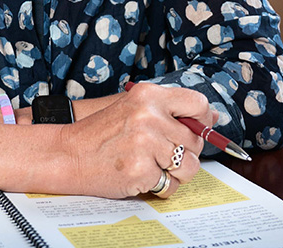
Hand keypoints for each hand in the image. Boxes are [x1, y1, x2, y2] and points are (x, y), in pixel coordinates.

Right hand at [59, 82, 215, 199]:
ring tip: (151, 165)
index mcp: (149, 95)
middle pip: (196, 141)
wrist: (68, 154)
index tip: (197, 129)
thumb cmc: (101, 133)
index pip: (198, 103)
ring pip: (189, 166)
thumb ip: (172, 109)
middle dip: (184, 152)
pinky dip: (160, 187)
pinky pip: (170, 186)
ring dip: (175, 173)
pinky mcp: (141, 170)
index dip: (203, 120)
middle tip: (160, 153)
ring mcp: (145, 144)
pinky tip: (141, 176)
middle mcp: (149, 116)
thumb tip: (213, 115)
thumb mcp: (134, 108)